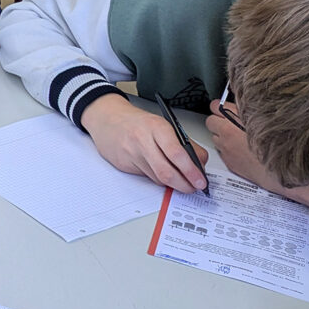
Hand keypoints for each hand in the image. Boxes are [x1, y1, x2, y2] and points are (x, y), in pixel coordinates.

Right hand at [80, 97, 207, 194]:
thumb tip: (200, 165)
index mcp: (156, 127)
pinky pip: (147, 178)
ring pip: (158, 178)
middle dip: (184, 185)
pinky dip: (159, 179)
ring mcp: (131, 154)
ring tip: (181, 181)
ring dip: (173, 183)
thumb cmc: (138, 123)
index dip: (191, 171)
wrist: (107, 120)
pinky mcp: (124, 165)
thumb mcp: (163, 125)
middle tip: (194, 188)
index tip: (201, 181)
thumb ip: (184, 144)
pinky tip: (161, 172)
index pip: (177, 153)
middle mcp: (142, 141)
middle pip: (166, 172)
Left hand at [208, 99, 308, 208]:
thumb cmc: (278, 144)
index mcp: (233, 119)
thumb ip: (249, 108)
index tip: (227, 109)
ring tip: (240, 138)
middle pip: (210, 121)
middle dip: (219, 121)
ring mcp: (226, 149)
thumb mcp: (265, 117)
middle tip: (232, 123)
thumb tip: (243, 100)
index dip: (221, 107)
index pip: (215, 106)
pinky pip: (222, 152)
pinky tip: (242, 150)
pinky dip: (228, 150)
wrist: (284, 169)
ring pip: (215, 137)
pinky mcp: (229, 163)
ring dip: (223, 136)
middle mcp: (226, 134)